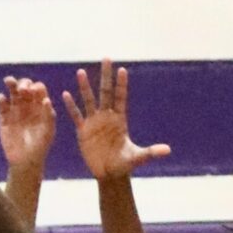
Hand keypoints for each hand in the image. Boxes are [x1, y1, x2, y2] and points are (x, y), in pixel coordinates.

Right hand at [0, 77, 55, 168]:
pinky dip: (1, 99)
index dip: (36, 87)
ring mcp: (15, 109)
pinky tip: (2, 99)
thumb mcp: (48, 132)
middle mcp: (28, 105)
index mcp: (40, 106)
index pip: (39, 89)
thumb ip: (49, 116)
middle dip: (24, 84)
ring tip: (9, 81)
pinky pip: (2, 103)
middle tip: (22, 90)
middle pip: (25, 87)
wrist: (24, 161)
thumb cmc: (40, 147)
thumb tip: (46, 100)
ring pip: (12, 91)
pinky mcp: (4, 116)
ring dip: (11, 83)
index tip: (34, 91)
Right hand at [62, 58, 169, 179]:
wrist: (109, 173)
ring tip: (81, 71)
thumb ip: (151, 152)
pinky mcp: (83, 131)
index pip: (121, 98)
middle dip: (106, 76)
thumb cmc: (124, 164)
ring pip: (89, 100)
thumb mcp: (138, 157)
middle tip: (106, 58)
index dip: (122, 85)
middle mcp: (107, 117)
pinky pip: (77, 115)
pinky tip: (65, 94)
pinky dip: (71, 106)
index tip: (122, 70)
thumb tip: (168, 150)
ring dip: (84, 86)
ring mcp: (94, 122)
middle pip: (106, 92)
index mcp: (120, 119)